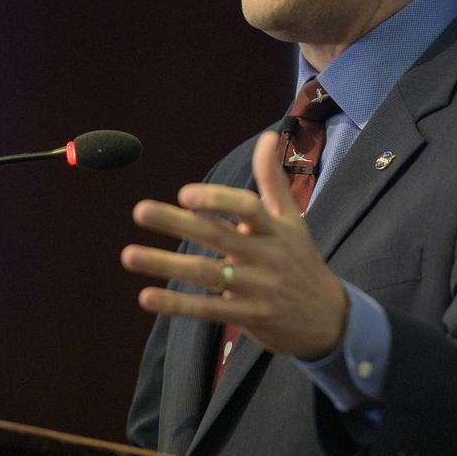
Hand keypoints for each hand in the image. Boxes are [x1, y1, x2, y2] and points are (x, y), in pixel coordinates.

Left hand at [122, 131, 347, 359]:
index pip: (247, 209)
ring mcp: (256, 289)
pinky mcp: (248, 317)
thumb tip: (268, 135)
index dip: (217, 200)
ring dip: (165, 264)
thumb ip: (273, 180)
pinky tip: (146, 297)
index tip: (184, 194)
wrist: (329, 320)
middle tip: (139, 210)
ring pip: (205, 274)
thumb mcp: (292, 220)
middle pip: (217, 237)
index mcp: (275, 229)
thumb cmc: (301, 261)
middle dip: (177, 223)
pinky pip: (208, 309)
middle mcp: (266, 256)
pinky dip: (177, 304)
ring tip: (128, 255)